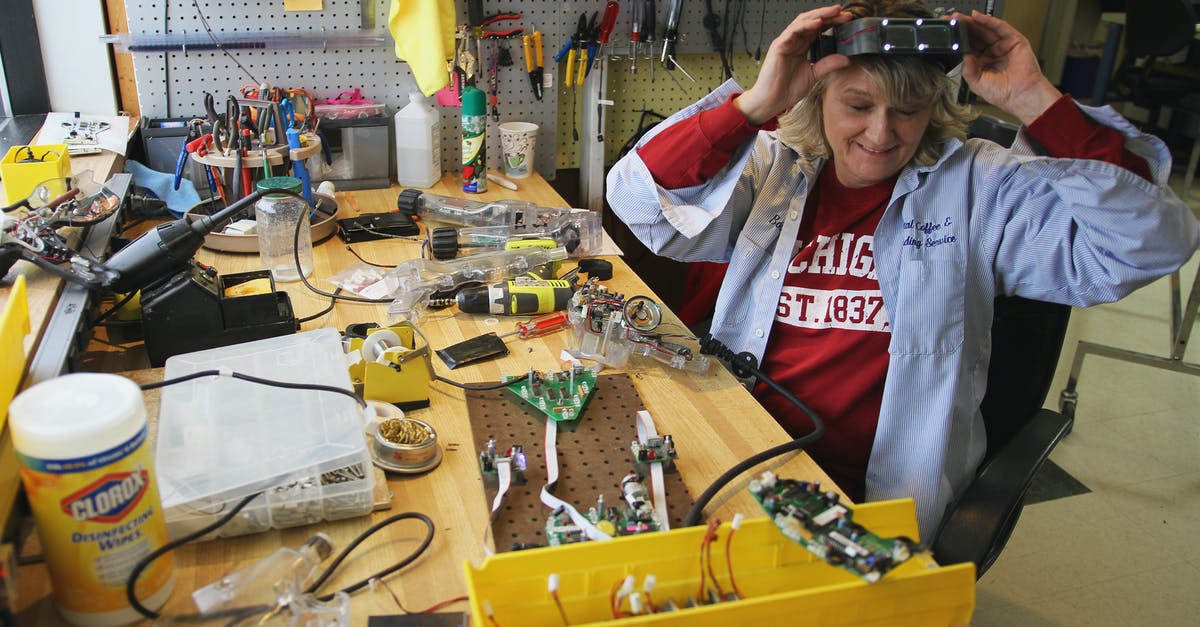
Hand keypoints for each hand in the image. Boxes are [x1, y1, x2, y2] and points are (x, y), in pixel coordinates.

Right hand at [735, 5, 853, 124]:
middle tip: (844, 12)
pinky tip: (818, 23)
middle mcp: (793, 41)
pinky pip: (792, 31)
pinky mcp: (779, 46)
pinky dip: (805, 25)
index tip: (847, 20)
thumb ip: (828, 65)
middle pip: (812, 21)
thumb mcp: (814, 75)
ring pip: (802, 21)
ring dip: (819, 15)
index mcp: (801, 47)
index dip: (832, 23)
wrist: (771, 101)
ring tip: (834, 12)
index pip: (818, 29)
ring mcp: (785, 42)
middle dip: (828, 15)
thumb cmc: (786, 89)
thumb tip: (846, 59)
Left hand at [957, 11, 1061, 124]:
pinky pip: (1000, 27)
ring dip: (973, 22)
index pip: (968, 46)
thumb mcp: (977, 83)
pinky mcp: (1014, 41)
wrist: (1021, 97)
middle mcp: (992, 52)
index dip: (958, 40)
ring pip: (986, 30)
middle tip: (952, 20)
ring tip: (961, 17)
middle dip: (964, 27)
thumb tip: (963, 56)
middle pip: (976, 35)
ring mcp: (1003, 45)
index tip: (947, 33)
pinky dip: (989, 21)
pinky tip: (978, 17)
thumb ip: (968, 70)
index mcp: (981, 62)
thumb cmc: (1003, 93)